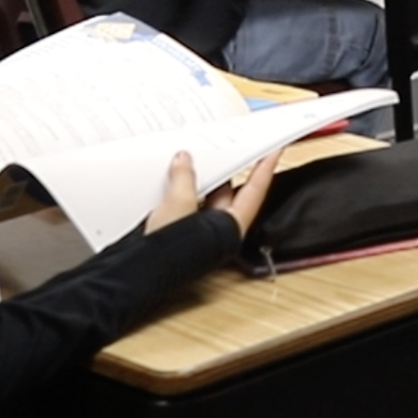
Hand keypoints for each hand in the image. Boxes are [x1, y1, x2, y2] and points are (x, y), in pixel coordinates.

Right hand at [145, 149, 277, 237]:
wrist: (141, 271)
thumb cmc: (169, 250)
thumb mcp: (179, 203)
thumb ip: (184, 177)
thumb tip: (184, 160)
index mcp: (232, 224)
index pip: (256, 189)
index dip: (266, 167)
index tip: (275, 149)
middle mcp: (220, 229)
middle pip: (229, 191)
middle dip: (223, 169)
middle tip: (221, 146)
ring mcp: (201, 232)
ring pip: (206, 198)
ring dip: (199, 179)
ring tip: (190, 157)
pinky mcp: (183, 233)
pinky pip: (188, 204)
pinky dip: (182, 190)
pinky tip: (172, 177)